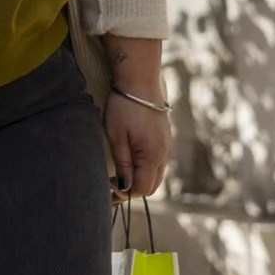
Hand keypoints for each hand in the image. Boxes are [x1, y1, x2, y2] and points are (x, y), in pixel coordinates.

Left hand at [102, 34, 171, 202]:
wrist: (140, 80)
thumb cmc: (124, 107)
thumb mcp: (116, 136)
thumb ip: (123, 164)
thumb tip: (125, 188)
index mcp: (152, 156)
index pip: (141, 189)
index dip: (124, 195)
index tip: (108, 190)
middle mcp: (164, 154)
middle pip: (151, 186)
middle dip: (133, 190)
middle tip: (112, 185)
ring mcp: (167, 146)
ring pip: (156, 175)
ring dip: (139, 179)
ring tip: (119, 174)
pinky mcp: (165, 139)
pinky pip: (158, 163)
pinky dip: (145, 169)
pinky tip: (131, 161)